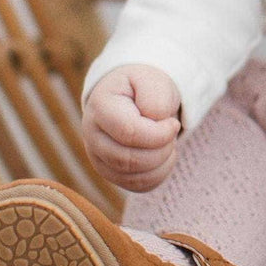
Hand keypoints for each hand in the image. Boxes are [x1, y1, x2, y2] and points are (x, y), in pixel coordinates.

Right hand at [82, 64, 182, 192]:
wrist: (132, 96)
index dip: (159, 133)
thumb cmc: (143, 87)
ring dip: (162, 161)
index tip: (174, 122)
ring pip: (134, 177)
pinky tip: (163, 154)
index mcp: (100, 107)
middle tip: (173, 132)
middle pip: (130, 160)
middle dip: (162, 149)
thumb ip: (155, 97)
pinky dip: (159, 173)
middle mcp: (92, 136)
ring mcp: (98, 158)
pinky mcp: (111, 173)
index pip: (129, 133)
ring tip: (168, 141)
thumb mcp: (152, 80)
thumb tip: (156, 121)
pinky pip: (138, 186)